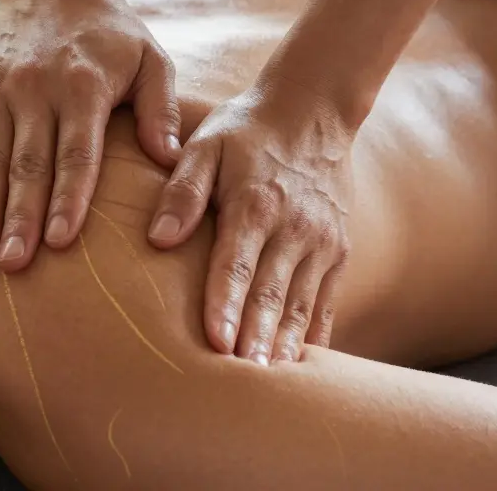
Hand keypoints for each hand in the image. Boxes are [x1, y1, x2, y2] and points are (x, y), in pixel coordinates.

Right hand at [0, 0, 180, 269]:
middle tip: (15, 264)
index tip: (61, 241)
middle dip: (20, 217)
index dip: (68, 199)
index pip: (76, 153)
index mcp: (83, 86)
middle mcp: (36, 87)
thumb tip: (171, 161)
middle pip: (28, 163)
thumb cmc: (111, 35)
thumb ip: (161, 110)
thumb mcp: (151, 61)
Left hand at [148, 81, 353, 362]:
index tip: (216, 343)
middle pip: (272, 294)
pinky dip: (314, 335)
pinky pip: (325, 301)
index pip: (236, 265)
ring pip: (301, 305)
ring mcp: (321, 243)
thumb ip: (181, 191)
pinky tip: (301, 368)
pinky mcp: (338, 252)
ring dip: (284, 345)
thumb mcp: (206, 146)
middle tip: (243, 382)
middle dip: (257, 339)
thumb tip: (158, 237)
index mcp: (255, 204)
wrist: (313, 111)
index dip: (225, 305)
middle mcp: (293, 229)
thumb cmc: (245, 132)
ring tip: (270, 386)